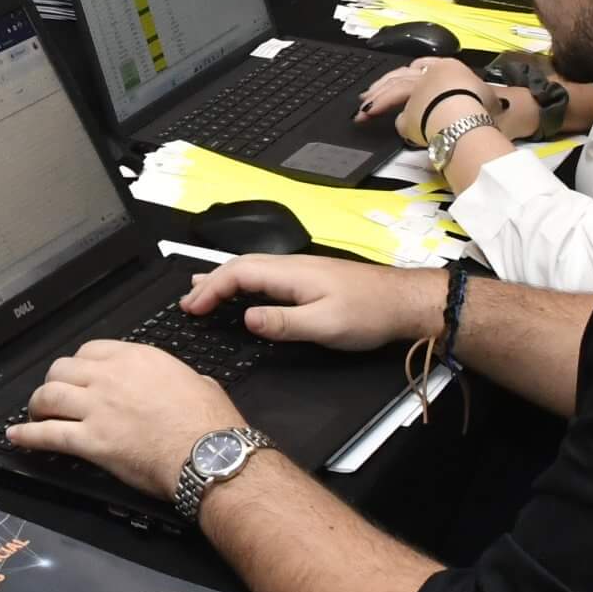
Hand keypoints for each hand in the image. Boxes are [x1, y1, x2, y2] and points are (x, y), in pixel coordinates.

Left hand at [5, 339, 243, 498]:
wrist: (208, 454)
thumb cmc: (209, 423)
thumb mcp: (198, 382)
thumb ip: (177, 378)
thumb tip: (182, 384)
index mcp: (137, 358)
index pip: (90, 351)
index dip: (78, 365)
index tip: (78, 375)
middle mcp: (111, 377)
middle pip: (62, 369)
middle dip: (54, 382)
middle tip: (54, 396)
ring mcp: (98, 408)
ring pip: (48, 396)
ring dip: (36, 405)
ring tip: (34, 414)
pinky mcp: (92, 441)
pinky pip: (48, 434)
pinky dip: (28, 435)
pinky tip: (17, 436)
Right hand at [181, 254, 441, 351]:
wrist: (405, 302)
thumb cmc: (369, 314)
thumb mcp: (325, 326)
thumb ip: (283, 322)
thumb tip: (246, 318)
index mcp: (291, 273)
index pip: (239, 273)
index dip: (211, 289)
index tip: (192, 308)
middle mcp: (293, 265)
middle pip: (241, 266)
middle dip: (210, 282)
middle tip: (187, 302)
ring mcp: (302, 270)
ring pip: (253, 269)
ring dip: (225, 280)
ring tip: (202, 291)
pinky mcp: (311, 279)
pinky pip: (266, 275)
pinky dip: (244, 283)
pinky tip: (244, 294)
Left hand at [357, 57, 531, 145]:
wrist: (469, 113)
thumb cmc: (484, 105)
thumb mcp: (485, 98)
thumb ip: (473, 99)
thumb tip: (476, 110)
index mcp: (448, 67)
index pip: (421, 66)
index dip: (407, 74)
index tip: (396, 81)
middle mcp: (430, 74)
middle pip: (400, 76)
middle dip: (382, 87)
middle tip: (368, 97)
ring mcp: (418, 90)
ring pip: (393, 91)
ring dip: (378, 101)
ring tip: (364, 113)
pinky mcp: (412, 109)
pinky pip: (403, 119)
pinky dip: (400, 125)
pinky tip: (396, 131)